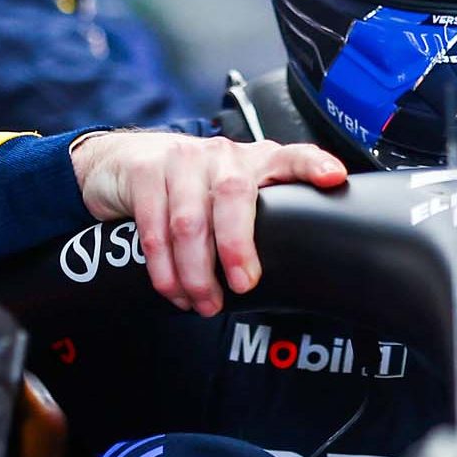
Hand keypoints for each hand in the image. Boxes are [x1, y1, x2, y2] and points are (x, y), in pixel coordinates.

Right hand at [69, 132, 346, 315]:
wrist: (122, 162)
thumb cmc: (192, 187)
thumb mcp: (232, 193)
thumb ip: (259, 218)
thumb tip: (289, 275)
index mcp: (255, 161)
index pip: (291, 157)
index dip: (312, 166)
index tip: (334, 179)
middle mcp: (222, 155)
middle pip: (234, 196)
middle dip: (237, 247)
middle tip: (241, 286)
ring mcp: (181, 159)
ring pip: (189, 222)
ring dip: (196, 272)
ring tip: (204, 302)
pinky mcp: (145, 172)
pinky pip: (154, 228)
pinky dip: (164, 268)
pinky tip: (173, 289)